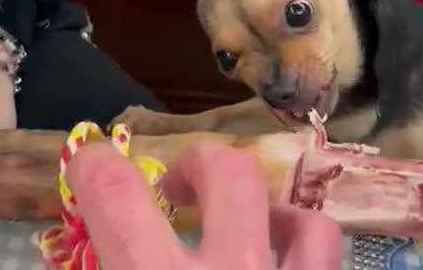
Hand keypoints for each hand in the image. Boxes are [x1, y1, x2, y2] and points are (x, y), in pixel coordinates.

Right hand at [66, 142, 342, 269]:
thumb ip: (106, 268)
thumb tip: (100, 245)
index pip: (118, 197)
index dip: (96, 165)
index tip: (93, 162)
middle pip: (231, 176)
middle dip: (200, 164)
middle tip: (180, 189)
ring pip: (306, 222)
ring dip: (271, 214)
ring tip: (247, 228)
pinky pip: (328, 262)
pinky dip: (302, 251)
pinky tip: (281, 265)